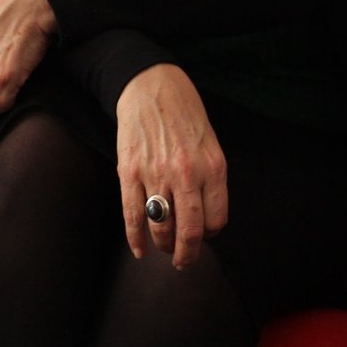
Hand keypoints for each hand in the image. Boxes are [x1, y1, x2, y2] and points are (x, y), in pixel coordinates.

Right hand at [114, 65, 227, 268]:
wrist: (150, 85)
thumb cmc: (184, 113)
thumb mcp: (210, 143)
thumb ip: (209, 178)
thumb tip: (204, 216)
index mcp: (212, 167)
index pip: (216, 219)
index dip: (210, 234)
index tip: (205, 234)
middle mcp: (186, 173)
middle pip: (190, 231)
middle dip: (187, 254)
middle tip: (184, 261)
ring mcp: (156, 173)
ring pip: (161, 226)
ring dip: (164, 245)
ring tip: (164, 248)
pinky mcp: (129, 171)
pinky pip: (133, 215)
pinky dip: (136, 238)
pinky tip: (140, 250)